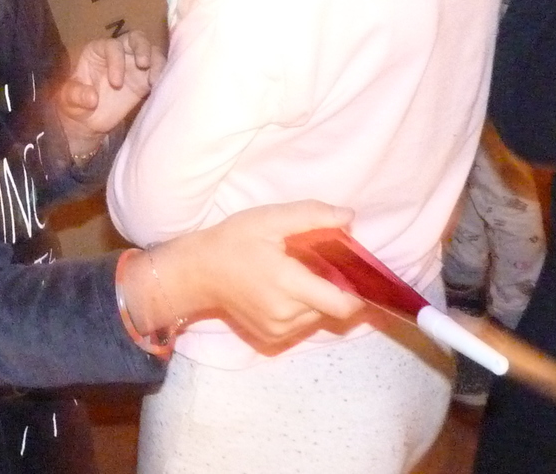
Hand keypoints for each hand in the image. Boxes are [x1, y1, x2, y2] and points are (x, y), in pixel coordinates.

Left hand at [57, 32, 163, 158]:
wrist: (89, 121)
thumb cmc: (75, 103)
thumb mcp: (68, 99)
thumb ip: (77, 95)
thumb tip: (92, 98)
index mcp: (98, 51)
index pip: (112, 46)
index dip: (116, 60)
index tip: (116, 83)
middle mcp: (119, 53)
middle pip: (136, 38)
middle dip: (142, 47)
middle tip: (143, 64)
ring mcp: (134, 65)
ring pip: (152, 51)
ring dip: (157, 61)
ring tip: (154, 79)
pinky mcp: (145, 80)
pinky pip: (159, 71)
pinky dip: (162, 75)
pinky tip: (159, 86)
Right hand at [128, 202, 361, 351]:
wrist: (198, 272)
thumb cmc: (234, 241)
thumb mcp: (270, 219)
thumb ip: (312, 216)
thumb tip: (350, 216)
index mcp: (288, 284)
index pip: (343, 303)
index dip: (356, 291)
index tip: (352, 272)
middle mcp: (286, 314)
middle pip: (332, 309)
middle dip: (333, 289)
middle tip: (317, 266)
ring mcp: (278, 330)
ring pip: (318, 318)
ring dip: (317, 300)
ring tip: (296, 276)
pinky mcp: (270, 339)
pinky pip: (301, 326)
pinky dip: (301, 310)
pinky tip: (282, 292)